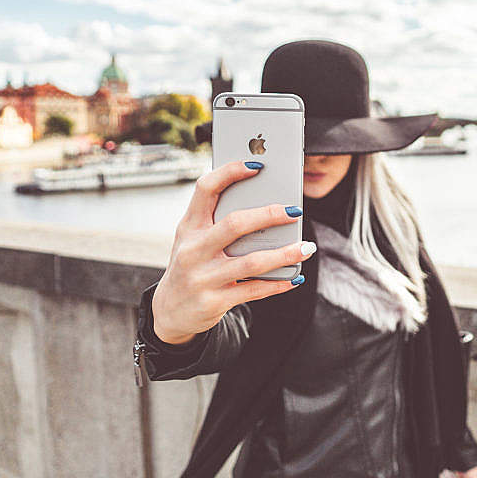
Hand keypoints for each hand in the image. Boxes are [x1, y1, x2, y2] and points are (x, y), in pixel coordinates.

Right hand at [151, 159, 316, 344]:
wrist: (170, 311)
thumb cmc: (191, 265)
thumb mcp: (193, 239)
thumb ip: (218, 221)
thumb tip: (265, 203)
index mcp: (189, 226)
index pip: (206, 189)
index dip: (230, 173)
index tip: (257, 166)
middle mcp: (193, 249)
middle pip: (235, 224)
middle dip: (269, 216)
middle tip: (295, 212)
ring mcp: (203, 277)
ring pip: (251, 262)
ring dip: (284, 254)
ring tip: (307, 248)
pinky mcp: (214, 301)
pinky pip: (254, 290)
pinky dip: (278, 283)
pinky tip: (295, 277)